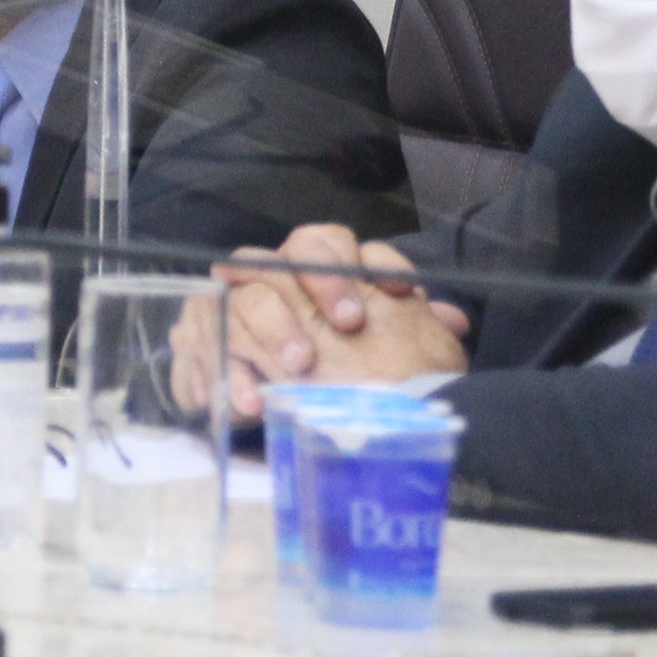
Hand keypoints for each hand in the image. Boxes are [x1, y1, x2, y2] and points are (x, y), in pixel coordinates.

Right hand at [212, 223, 469, 415]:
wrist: (311, 413)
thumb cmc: (357, 373)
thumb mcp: (398, 347)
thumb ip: (418, 325)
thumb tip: (453, 321)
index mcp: (316, 270)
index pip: (325, 243)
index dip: (352, 266)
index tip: (393, 298)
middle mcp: (271, 281)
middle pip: (274, 261)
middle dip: (310, 291)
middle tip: (343, 329)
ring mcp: (231, 307)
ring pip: (239, 300)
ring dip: (269, 334)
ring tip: (295, 372)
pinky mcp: (202, 341)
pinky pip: (203, 345)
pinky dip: (225, 373)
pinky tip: (247, 402)